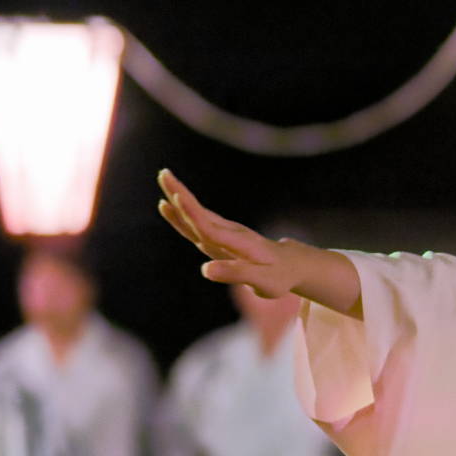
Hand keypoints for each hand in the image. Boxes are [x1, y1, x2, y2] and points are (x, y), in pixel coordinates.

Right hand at [156, 170, 299, 298]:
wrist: (291, 264)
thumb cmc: (278, 276)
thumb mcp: (263, 281)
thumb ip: (235, 274)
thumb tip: (205, 270)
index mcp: (238, 244)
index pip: (210, 229)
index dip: (192, 215)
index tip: (175, 198)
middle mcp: (229, 233)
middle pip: (200, 213)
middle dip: (181, 195)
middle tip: (163, 173)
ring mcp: (224, 232)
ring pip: (197, 213)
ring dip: (180, 196)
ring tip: (163, 177)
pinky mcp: (221, 234)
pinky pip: (198, 220)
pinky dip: (183, 211)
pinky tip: (169, 203)